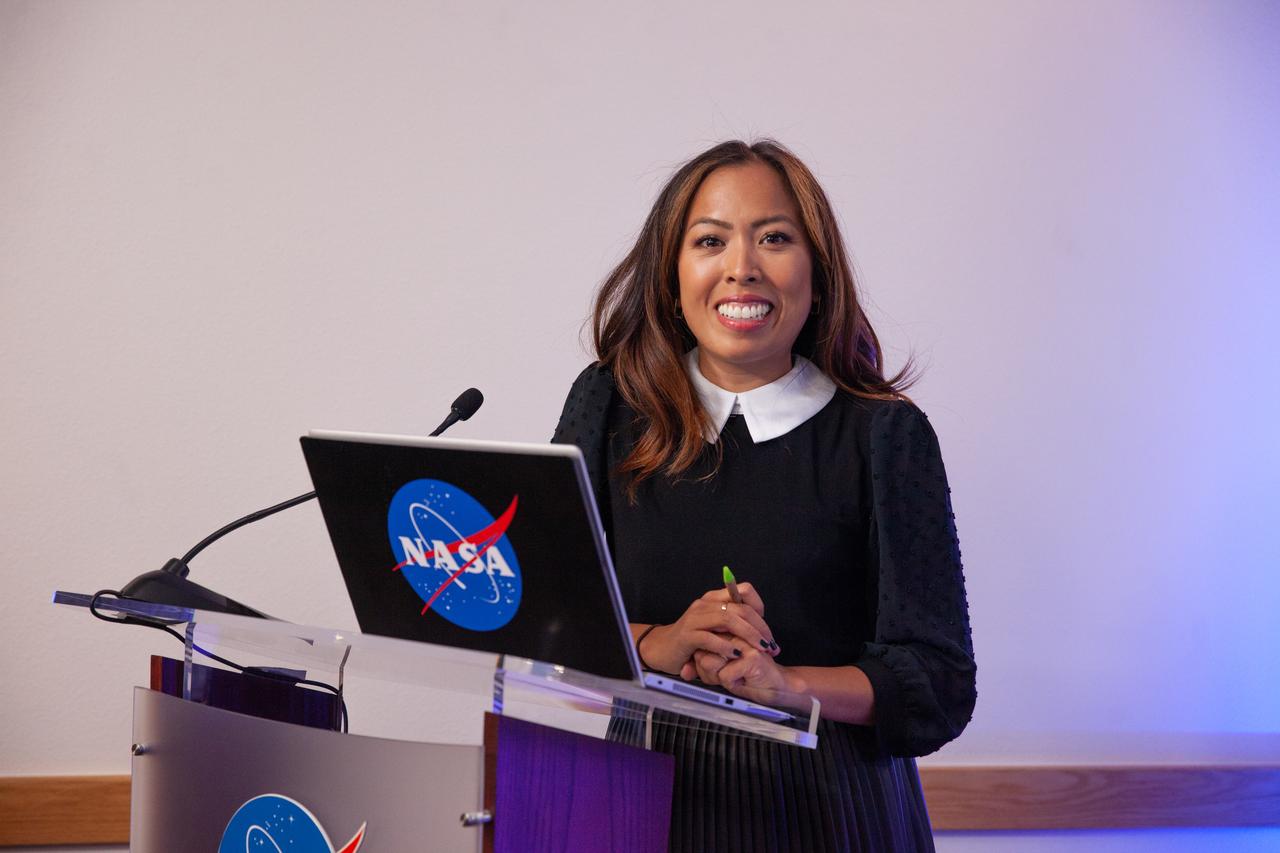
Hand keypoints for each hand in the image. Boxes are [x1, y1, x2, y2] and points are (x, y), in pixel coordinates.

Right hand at [638, 583, 779, 674]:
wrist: (661, 649)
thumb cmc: (694, 641)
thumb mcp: (716, 629)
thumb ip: (734, 625)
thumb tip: (763, 631)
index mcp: (714, 598)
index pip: (744, 590)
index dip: (759, 607)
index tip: (767, 630)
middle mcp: (705, 604)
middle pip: (740, 608)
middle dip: (760, 627)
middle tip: (771, 645)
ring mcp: (695, 618)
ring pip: (728, 619)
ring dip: (748, 635)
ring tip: (760, 650)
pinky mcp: (687, 635)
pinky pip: (709, 638)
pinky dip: (725, 646)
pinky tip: (736, 655)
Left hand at [685, 642, 794, 702]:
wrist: (778, 688)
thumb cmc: (748, 677)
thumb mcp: (722, 669)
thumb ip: (704, 665)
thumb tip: (685, 671)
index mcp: (727, 631)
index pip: (699, 644)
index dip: (701, 663)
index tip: (715, 671)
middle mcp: (735, 633)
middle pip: (701, 653)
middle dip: (707, 672)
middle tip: (725, 677)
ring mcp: (745, 644)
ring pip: (710, 663)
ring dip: (717, 677)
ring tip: (733, 678)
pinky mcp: (753, 658)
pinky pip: (724, 675)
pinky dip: (730, 684)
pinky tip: (742, 681)